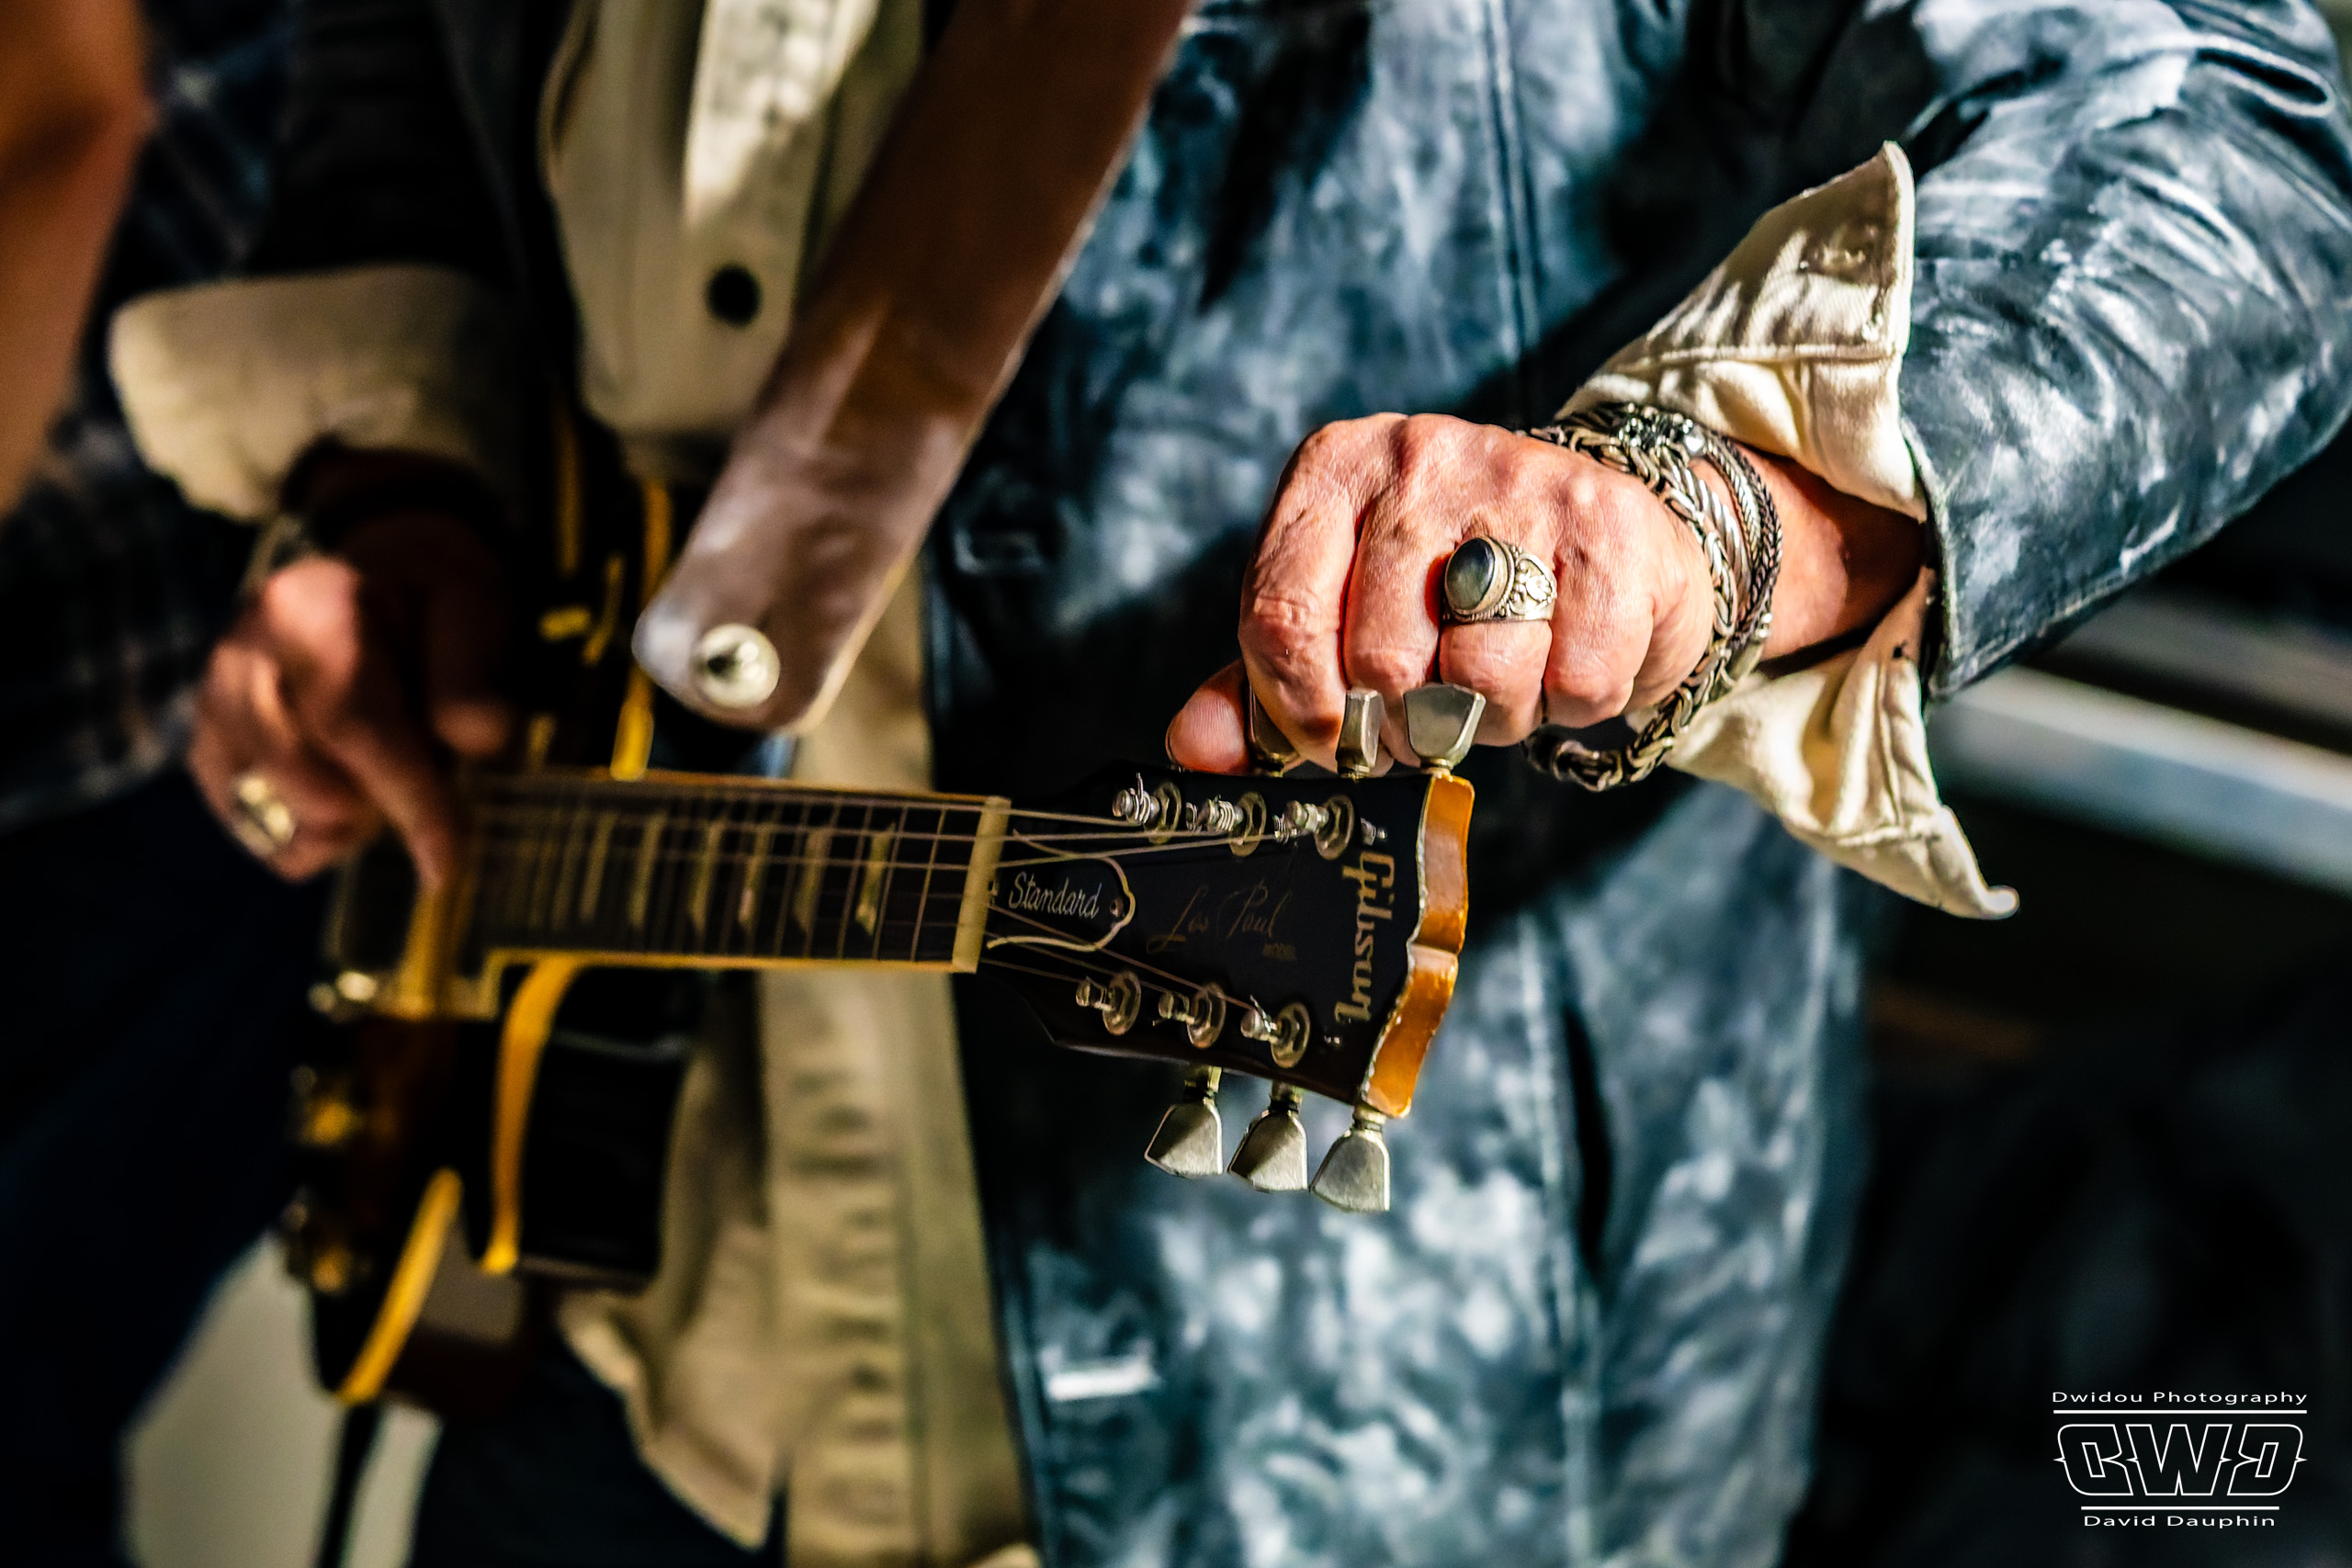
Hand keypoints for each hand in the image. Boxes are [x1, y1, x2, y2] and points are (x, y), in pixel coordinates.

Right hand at [188, 510, 511, 885]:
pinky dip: (312, 833)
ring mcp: (212, 705)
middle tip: (426, 767)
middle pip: (312, 789)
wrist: (375, 569)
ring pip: (281, 823)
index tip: (448, 862)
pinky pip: (259, 832)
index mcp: (308, 611)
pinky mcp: (206, 747)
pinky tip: (348, 790)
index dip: (407, 801)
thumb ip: (474, 674)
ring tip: (383, 770)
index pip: (353, 725)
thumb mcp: (473, 606)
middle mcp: (241, 659)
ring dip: (349, 823)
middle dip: (385, 807)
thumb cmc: (431, 597)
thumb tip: (477, 739)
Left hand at [1166, 412, 1921, 772]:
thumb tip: (1191, 751)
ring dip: (1496, 718)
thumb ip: (1262, 680)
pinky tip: (1568, 657)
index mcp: (1337, 468)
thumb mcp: (1343, 611)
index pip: (1278, 613)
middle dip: (1406, 723)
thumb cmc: (1452, 585)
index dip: (1297, 709)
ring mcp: (1524, 485)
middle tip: (1432, 709)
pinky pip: (1578, 681)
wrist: (1611, 530)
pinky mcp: (1614, 532)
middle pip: (1381, 662)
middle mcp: (1424, 458)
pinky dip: (1573, 703)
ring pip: (1483, 681)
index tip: (1327, 742)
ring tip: (1505, 675)